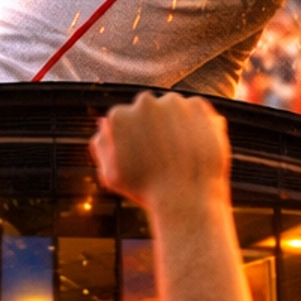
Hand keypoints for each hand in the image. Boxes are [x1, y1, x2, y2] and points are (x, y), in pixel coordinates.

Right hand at [89, 92, 229, 213]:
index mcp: (118, 116)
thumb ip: (102, 146)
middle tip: (164, 154)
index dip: (135, 138)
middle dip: (155, 127)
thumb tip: (104, 123)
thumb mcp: (112, 174)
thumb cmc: (146, 190)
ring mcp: (173, 102)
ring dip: (176, 124)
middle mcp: (144, 103)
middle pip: (148, 110)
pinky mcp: (198, 106)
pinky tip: (194, 148)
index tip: (145, 154)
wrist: (186, 198)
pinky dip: (197, 125)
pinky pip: (195, 112)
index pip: (125, 118)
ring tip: (181, 154)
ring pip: (173, 109)